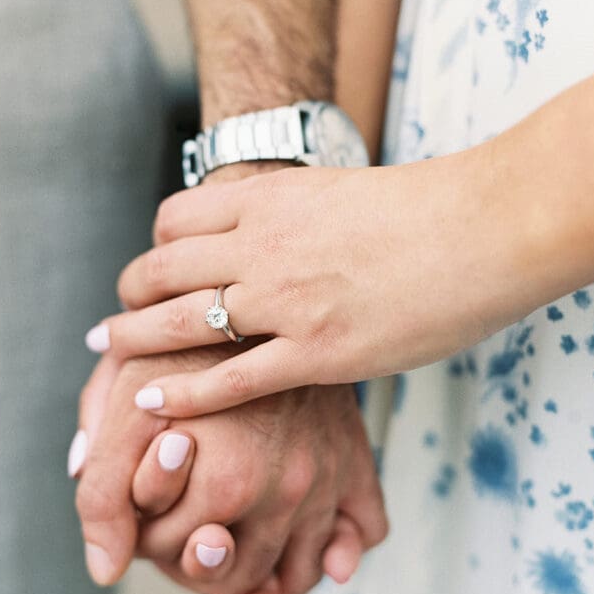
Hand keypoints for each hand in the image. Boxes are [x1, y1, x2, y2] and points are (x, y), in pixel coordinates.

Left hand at [73, 348, 387, 593]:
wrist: (243, 292)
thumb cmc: (172, 346)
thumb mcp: (115, 406)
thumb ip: (102, 494)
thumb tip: (106, 572)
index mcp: (227, 485)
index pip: (185, 564)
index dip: (155, 546)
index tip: (150, 516)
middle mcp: (290, 489)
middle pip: (245, 579)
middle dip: (209, 567)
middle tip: (191, 536)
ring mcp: (330, 476)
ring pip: (305, 573)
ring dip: (274, 581)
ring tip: (240, 553)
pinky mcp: (356, 456)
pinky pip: (366, 531)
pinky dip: (343, 548)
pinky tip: (314, 551)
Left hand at [98, 151, 521, 416]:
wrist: (483, 228)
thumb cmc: (428, 208)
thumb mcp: (343, 189)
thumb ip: (300, 212)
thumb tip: (280, 224)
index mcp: (271, 199)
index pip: (177, 218)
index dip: (156, 245)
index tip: (156, 267)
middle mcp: (264, 246)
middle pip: (164, 268)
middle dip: (130, 292)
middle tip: (115, 315)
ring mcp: (286, 301)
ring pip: (180, 322)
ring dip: (134, 338)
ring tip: (109, 351)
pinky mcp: (316, 353)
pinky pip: (229, 380)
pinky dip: (181, 394)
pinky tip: (152, 404)